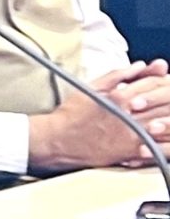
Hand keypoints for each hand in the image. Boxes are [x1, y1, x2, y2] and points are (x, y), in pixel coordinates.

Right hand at [29, 62, 169, 171]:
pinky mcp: (135, 152)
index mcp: (120, 97)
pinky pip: (162, 146)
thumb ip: (118, 75)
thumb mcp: (91, 87)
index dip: (163, 79)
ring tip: (169, 114)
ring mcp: (134, 136)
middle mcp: (130, 116)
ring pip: (167, 125)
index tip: (167, 79)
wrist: (60, 141)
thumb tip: (140, 66)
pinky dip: (168, 138)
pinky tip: (167, 132)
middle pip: (165, 103)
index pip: (153, 83)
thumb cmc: (73, 114)